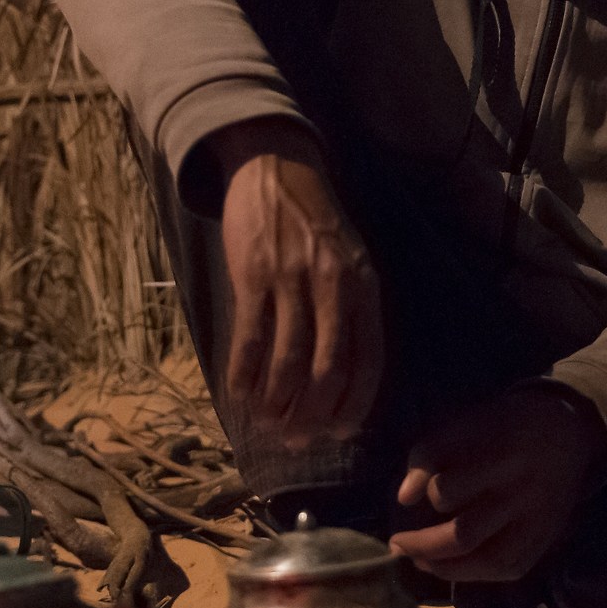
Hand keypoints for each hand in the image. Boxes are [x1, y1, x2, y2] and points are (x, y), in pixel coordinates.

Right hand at [211, 119, 383, 448]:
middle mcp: (334, 288)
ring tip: (265, 422)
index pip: (368, 364)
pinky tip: (238, 395)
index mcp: (365, 290)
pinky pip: (250, 338)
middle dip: (311, 415)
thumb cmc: (315, 228)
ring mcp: (293, 281)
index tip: (335, 435)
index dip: (352, 407)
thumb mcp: (351, 265)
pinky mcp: (253, 275)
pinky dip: (243, 375)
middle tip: (294, 439)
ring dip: (275, 402)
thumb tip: (343, 381)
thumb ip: (352, 315)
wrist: (278, 169)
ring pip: (287, 361)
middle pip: (327, 371)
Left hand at [389, 387, 606, 581]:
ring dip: (444, 567)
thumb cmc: (505, 425)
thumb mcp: (466, 423)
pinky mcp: (544, 540)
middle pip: (464, 535)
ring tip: (419, 560)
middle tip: (397, 545)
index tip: (405, 502)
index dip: (425, 497)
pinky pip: (507, 569)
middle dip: (423, 546)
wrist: (567, 433)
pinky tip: (451, 566)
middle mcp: (521, 494)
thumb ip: (429, 454)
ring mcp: (536, 523)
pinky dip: (475, 573)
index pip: (450, 489)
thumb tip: (403, 498)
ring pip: (486, 560)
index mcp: (500, 456)